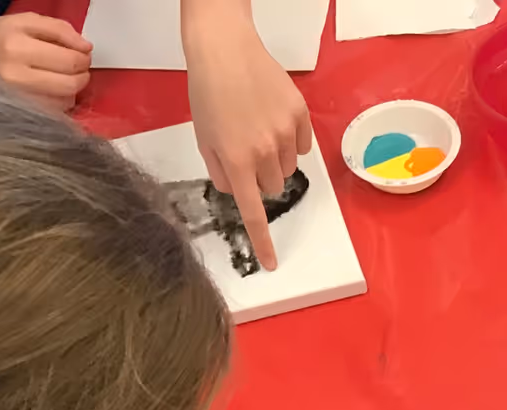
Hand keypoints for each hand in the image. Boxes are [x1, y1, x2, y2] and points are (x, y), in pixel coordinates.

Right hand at [0, 14, 91, 110]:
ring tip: (64, 78)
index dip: (84, 58)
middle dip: (82, 75)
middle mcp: (15, 75)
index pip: (69, 59)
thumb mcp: (23, 21)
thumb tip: (86, 47)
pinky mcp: (17, 113)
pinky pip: (53, 113)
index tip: (83, 55)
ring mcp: (15, 98)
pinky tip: (51, 91)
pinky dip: (60, 102)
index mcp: (16, 46)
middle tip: (78, 68)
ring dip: (72, 90)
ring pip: (64, 101)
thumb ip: (58, 29)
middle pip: (70, 83)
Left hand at [186, 2, 311, 270]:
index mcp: (236, 159)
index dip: (262, 241)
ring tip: (259, 129)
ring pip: (288, 168)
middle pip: (273, 188)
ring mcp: (286, 132)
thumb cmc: (208, 91)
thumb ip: (221, 172)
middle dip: (261, 179)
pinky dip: (292, 141)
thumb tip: (237, 192)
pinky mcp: (300, 115)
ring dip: (276, 160)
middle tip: (247, 152)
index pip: (252, 211)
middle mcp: (264, 150)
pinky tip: (274, 119)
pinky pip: (303, 146)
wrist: (225, 48)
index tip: (271, 263)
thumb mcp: (204, 137)